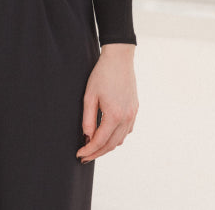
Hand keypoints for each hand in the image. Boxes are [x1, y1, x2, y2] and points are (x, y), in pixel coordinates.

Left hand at [76, 43, 137, 162]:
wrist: (119, 58)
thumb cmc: (102, 74)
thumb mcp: (89, 96)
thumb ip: (88, 119)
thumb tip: (87, 137)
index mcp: (114, 115)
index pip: (100, 141)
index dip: (89, 150)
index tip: (79, 154)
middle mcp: (126, 118)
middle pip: (111, 144)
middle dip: (97, 152)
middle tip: (84, 156)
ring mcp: (132, 114)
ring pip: (120, 139)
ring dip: (107, 146)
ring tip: (94, 147)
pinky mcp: (135, 109)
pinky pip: (127, 130)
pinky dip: (117, 137)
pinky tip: (107, 135)